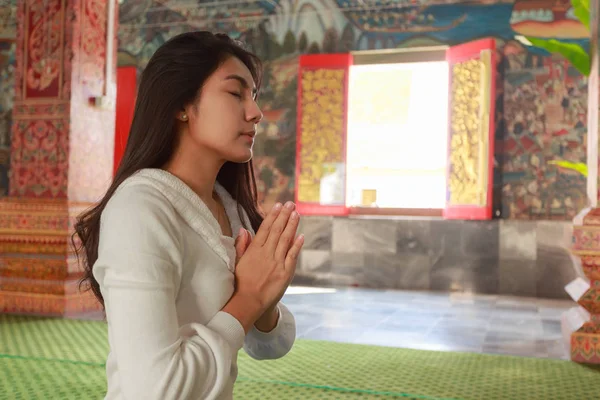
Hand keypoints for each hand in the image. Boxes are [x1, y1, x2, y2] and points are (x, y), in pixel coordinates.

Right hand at [223, 202, 303, 331]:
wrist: (248, 302)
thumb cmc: (241, 283)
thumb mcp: (237, 262)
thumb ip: (242, 245)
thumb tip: (244, 230)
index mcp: (254, 250)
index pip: (265, 229)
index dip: (273, 216)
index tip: (278, 205)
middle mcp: (266, 254)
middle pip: (277, 231)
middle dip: (284, 216)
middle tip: (291, 204)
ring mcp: (277, 263)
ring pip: (286, 240)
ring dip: (292, 226)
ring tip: (296, 214)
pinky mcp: (285, 273)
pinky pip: (292, 256)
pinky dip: (297, 245)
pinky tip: (301, 235)